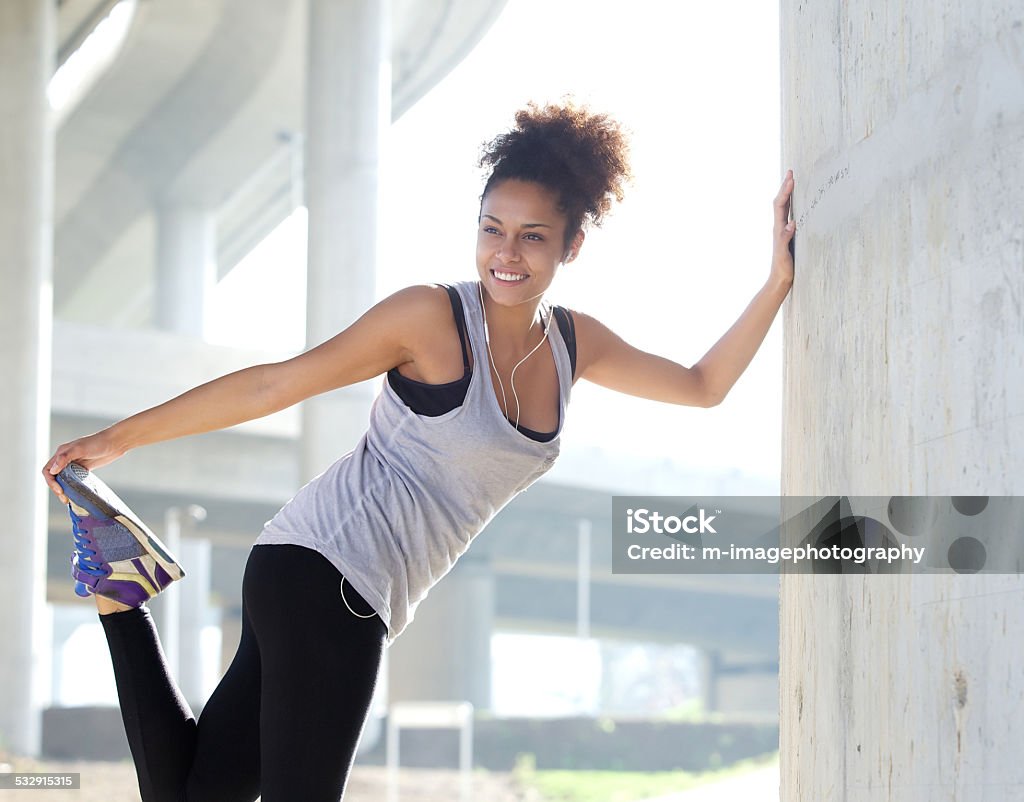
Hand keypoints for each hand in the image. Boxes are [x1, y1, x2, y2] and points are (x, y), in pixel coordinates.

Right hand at [42, 429, 125, 503]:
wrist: (115, 443)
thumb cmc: (98, 443)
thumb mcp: (80, 449)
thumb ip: (65, 458)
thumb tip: (52, 470)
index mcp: (61, 453)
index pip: (47, 470)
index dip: (51, 482)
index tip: (60, 490)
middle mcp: (65, 458)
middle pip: (54, 477)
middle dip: (56, 488)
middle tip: (64, 499)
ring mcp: (74, 463)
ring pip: (63, 479)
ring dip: (63, 489)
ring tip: (68, 499)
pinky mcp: (83, 468)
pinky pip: (73, 479)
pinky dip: (72, 486)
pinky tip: (76, 493)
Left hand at [771, 169, 795, 287]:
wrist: (779, 280)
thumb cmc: (782, 268)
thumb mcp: (784, 254)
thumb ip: (785, 239)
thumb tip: (791, 223)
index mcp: (779, 229)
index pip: (781, 206)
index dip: (785, 191)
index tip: (791, 178)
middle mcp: (780, 227)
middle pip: (781, 203)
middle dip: (786, 187)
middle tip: (791, 172)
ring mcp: (784, 231)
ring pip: (785, 208)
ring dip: (788, 194)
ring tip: (793, 181)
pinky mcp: (789, 235)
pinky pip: (790, 216)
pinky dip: (793, 205)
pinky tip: (797, 202)